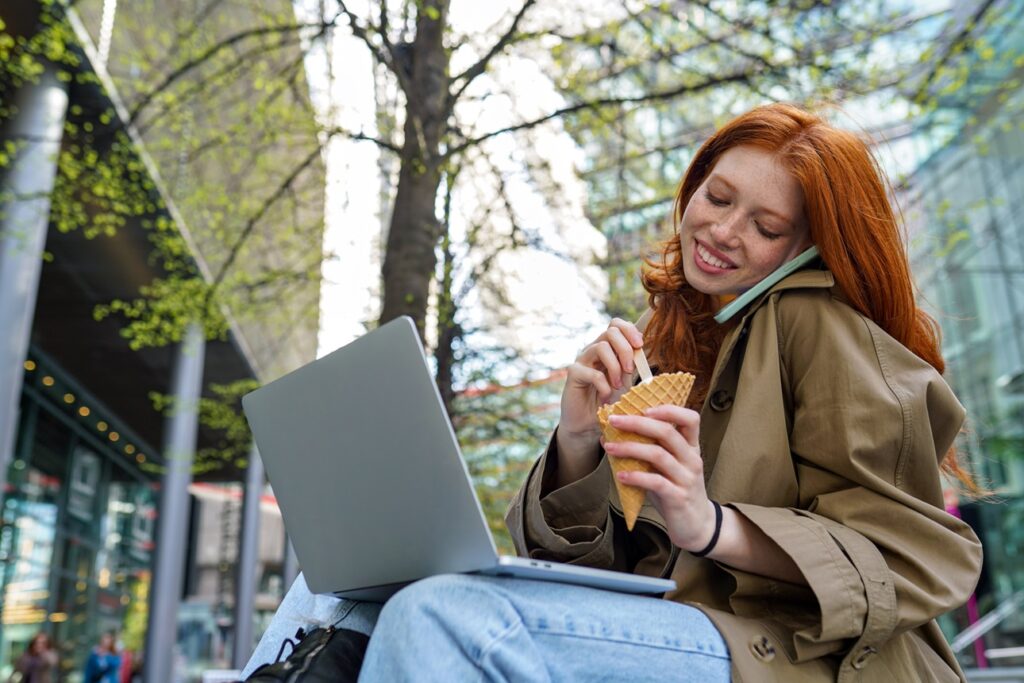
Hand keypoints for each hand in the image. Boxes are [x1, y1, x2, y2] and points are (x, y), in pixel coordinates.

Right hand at [559, 319, 644, 447]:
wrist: (588, 423)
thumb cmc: (609, 401)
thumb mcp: (626, 380)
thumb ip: (632, 364)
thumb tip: (642, 350)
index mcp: (608, 348)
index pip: (616, 324)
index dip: (629, 330)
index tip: (640, 345)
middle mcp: (593, 349)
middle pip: (610, 331)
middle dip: (625, 350)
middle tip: (630, 370)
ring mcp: (582, 360)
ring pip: (601, 347)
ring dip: (615, 367)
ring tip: (618, 386)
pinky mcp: (573, 374)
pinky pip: (591, 372)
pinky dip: (604, 385)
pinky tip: (606, 396)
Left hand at [603, 405, 717, 551]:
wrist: (697, 526)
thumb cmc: (676, 491)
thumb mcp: (664, 469)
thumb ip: (645, 452)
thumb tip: (608, 436)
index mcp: (691, 447)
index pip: (690, 419)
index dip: (668, 409)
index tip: (643, 408)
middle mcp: (692, 459)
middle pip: (667, 432)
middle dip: (637, 423)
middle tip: (614, 420)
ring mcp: (687, 478)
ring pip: (659, 455)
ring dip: (631, 448)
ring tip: (610, 448)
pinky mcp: (678, 497)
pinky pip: (656, 482)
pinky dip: (636, 477)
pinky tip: (620, 476)